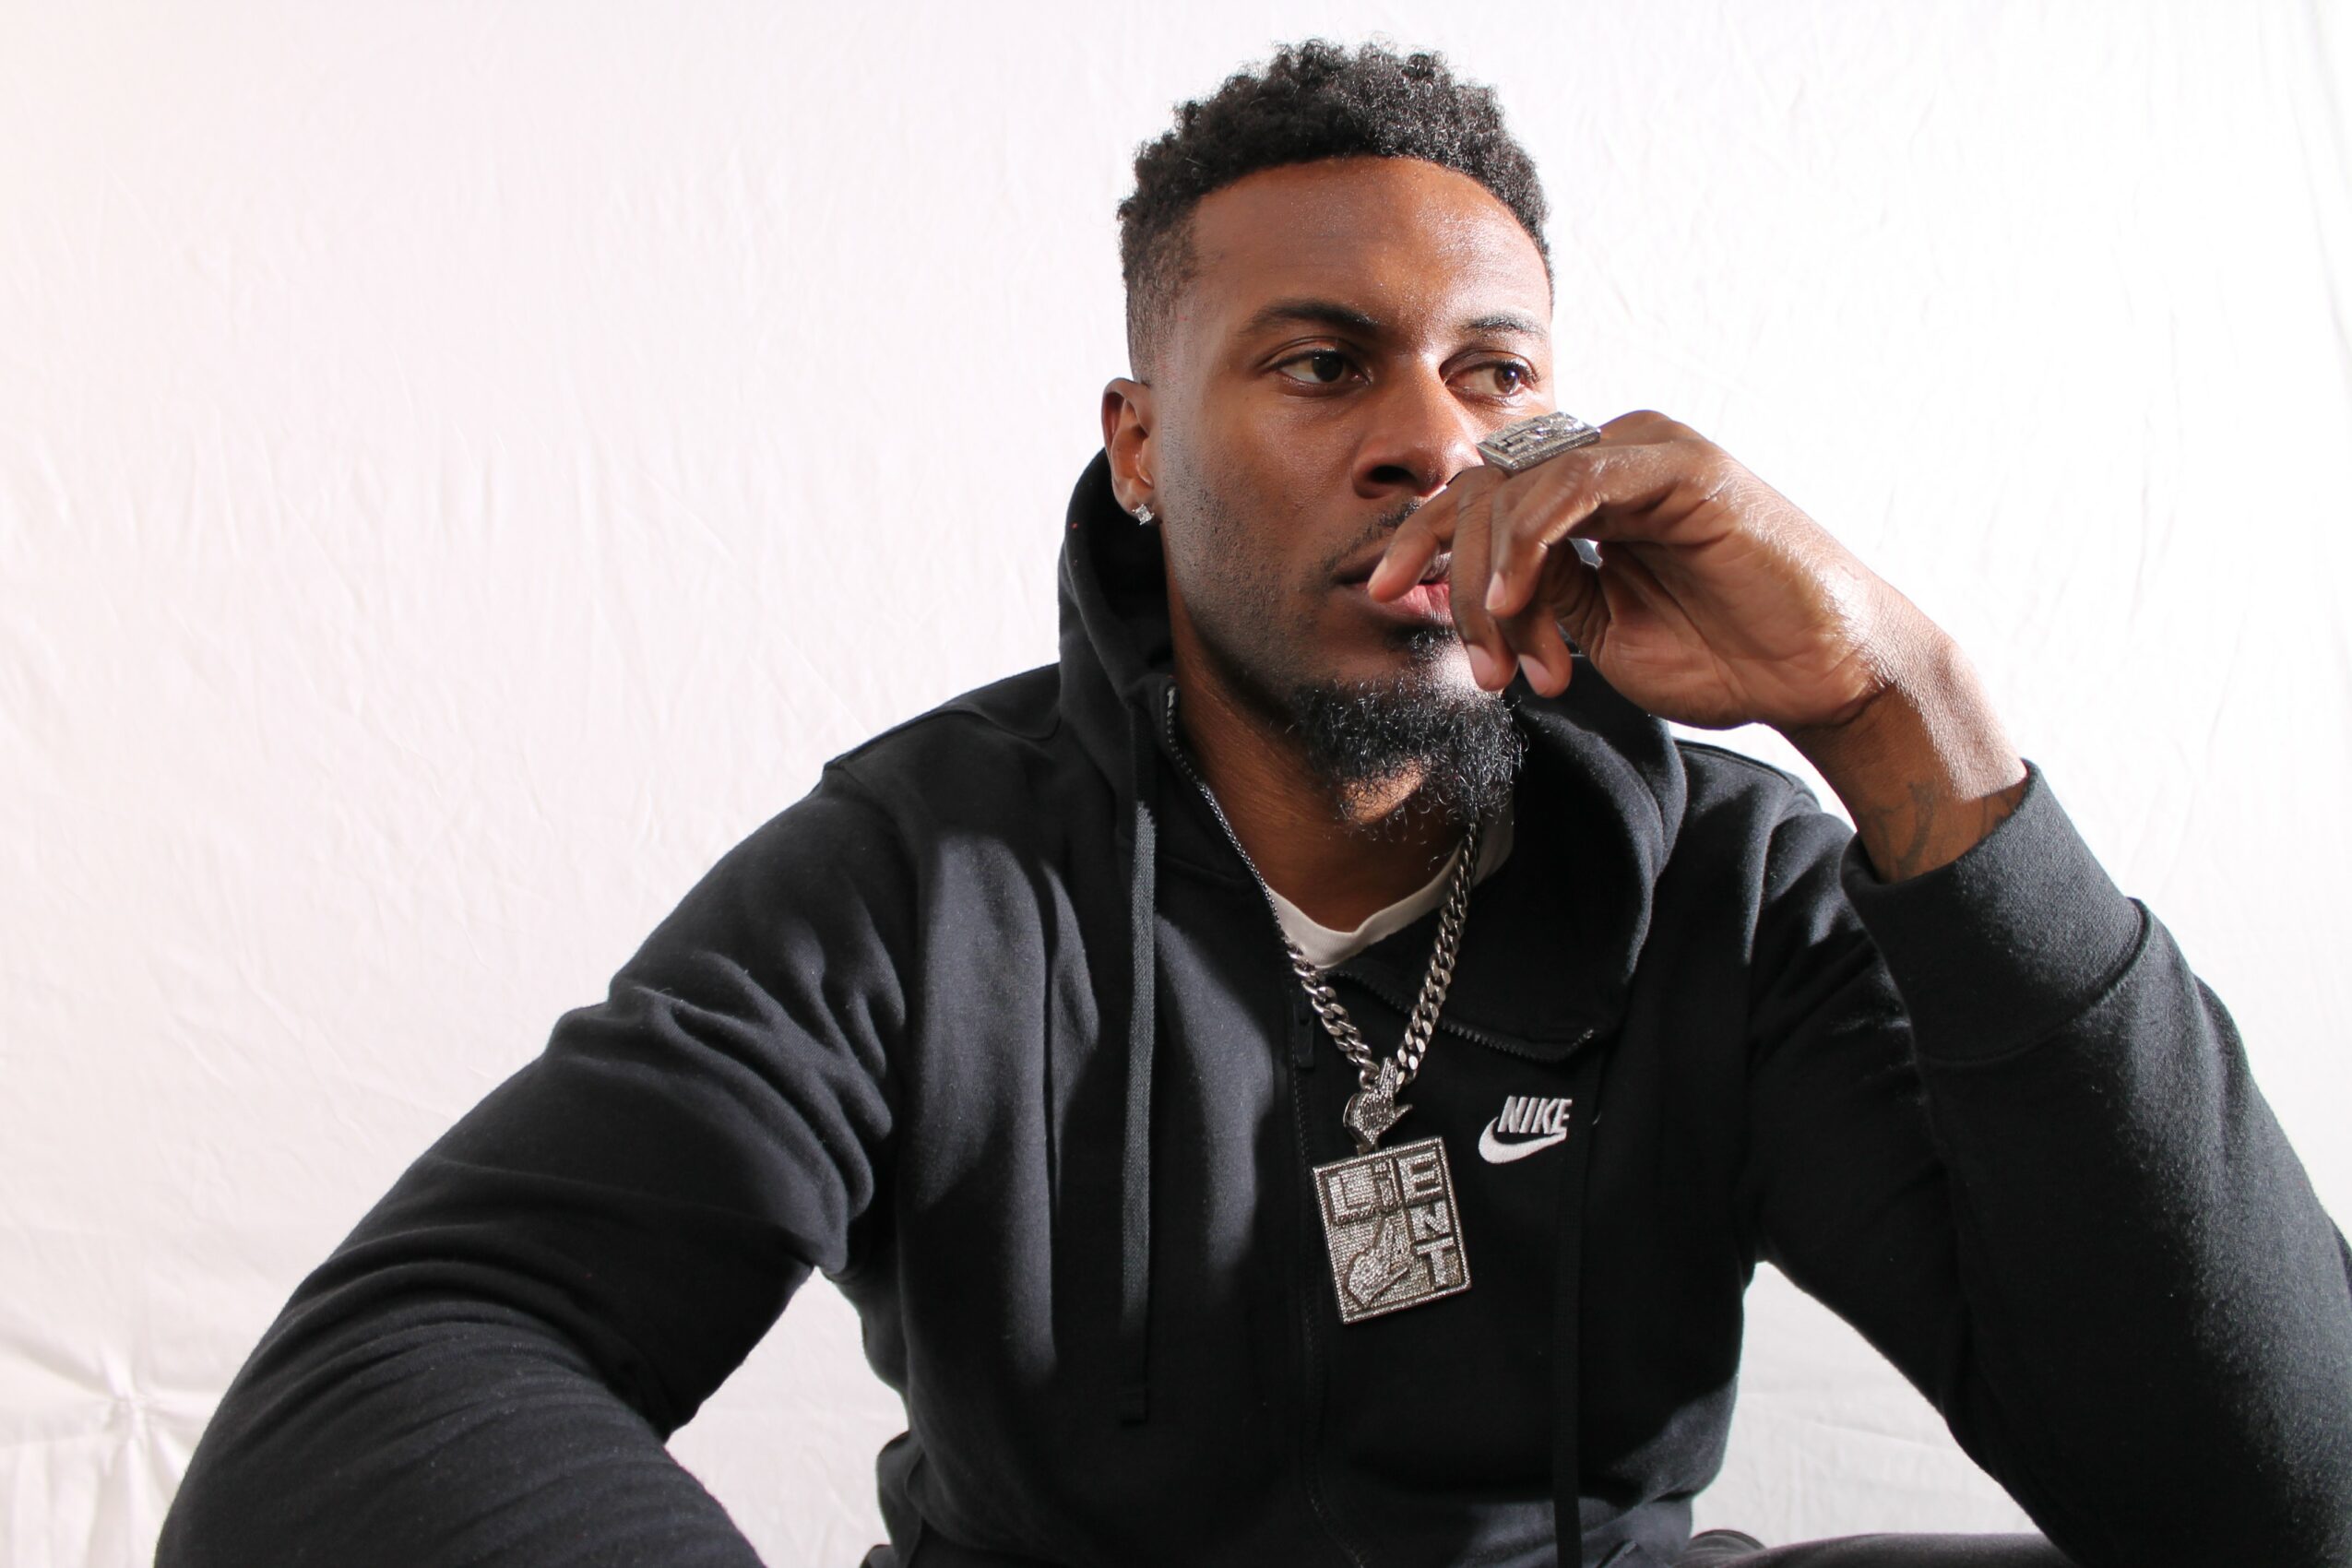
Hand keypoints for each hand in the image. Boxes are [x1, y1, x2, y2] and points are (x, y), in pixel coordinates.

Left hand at [1366, 409, 1899, 730]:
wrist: (1823, 676)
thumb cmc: (1725, 655)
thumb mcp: (1598, 630)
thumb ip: (1537, 592)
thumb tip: (1470, 578)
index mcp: (1588, 492)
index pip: (1478, 492)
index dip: (1421, 539)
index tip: (1384, 594)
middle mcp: (1611, 457)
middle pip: (1482, 485)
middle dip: (1451, 578)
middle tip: (1473, 664)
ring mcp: (1647, 452)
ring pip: (1517, 489)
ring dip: (1493, 587)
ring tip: (1510, 663)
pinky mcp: (1681, 465)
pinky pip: (1573, 483)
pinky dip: (1528, 543)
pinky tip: (1513, 602)